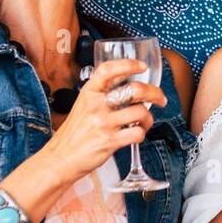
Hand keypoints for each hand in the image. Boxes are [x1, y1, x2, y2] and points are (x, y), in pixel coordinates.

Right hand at [40, 58, 166, 183]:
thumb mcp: (83, 106)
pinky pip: (137, 133)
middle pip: (135, 90)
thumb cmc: (75, 133)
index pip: (108, 70)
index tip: (142, 66)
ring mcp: (102, 123)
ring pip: (141, 112)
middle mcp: (95, 105)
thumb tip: (129, 84)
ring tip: (145, 122)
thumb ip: (102, 94)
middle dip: (155, 93)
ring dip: (149, 118)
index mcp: (89, 92)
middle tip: (160, 98)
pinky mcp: (109, 141)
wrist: (60, 158)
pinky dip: (142, 134)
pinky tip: (136, 134)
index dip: (128, 64)